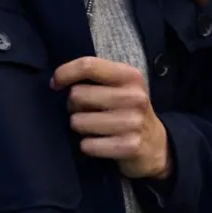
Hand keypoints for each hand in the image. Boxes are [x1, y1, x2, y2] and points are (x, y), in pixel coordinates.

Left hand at [51, 55, 170, 179]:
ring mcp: (132, 122)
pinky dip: (88, 146)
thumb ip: (94, 77)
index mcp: (130, 76)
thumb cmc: (127, 110)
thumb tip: (56, 81)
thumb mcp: (120, 86)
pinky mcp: (129, 146)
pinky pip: (87, 145)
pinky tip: (100, 144)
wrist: (156, 144)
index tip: (55, 84)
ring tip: (95, 128)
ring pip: (78, 122)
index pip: (88, 65)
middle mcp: (134, 97)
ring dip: (80, 127)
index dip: (64, 73)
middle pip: (77, 95)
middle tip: (86, 112)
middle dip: (73, 106)